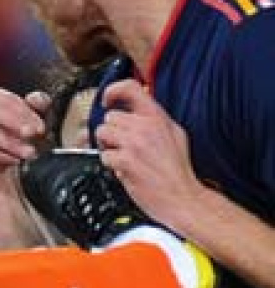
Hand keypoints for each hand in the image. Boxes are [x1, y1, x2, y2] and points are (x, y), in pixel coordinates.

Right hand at [0, 85, 48, 188]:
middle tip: (33, 137)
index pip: (5, 99)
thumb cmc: (9, 141)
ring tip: (26, 154)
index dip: (25, 113)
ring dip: (8, 143)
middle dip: (15, 124)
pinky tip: (12, 160)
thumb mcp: (28, 124)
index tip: (40, 129)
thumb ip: (37, 107)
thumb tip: (38, 99)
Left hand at [95, 79, 205, 228]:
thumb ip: (154, 120)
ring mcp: (135, 143)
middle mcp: (146, 127)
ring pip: (102, 133)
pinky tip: (125, 170)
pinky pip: (103, 155)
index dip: (113, 90)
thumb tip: (134, 110)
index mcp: (158, 118)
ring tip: (123, 158)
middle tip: (122, 146)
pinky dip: (110, 164)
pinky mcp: (126, 160)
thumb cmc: (178, 171)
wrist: (184, 199)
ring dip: (108, 147)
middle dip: (112, 132)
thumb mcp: (175, 135)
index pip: (130, 88)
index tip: (107, 100)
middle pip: (110, 117)